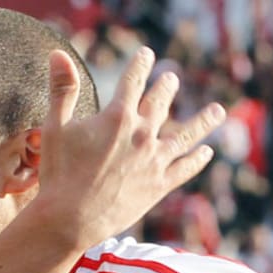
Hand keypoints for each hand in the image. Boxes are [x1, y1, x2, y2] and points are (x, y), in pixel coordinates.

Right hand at [35, 46, 224, 250]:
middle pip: (160, 103)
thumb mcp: (54, 127)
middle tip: (171, 78)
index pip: (133, 80)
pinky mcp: (158, 186)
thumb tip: (57, 53)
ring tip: (218, 110)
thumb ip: (62, 89)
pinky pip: (184, 169)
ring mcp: (154, 161)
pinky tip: (206, 152)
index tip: (146, 54)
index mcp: (118, 116)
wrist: (70, 219)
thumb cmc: (58, 174)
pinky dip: (197, 160)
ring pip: (186, 135)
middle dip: (166, 88)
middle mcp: (142, 134)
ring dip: (203, 121)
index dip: (140, 65)